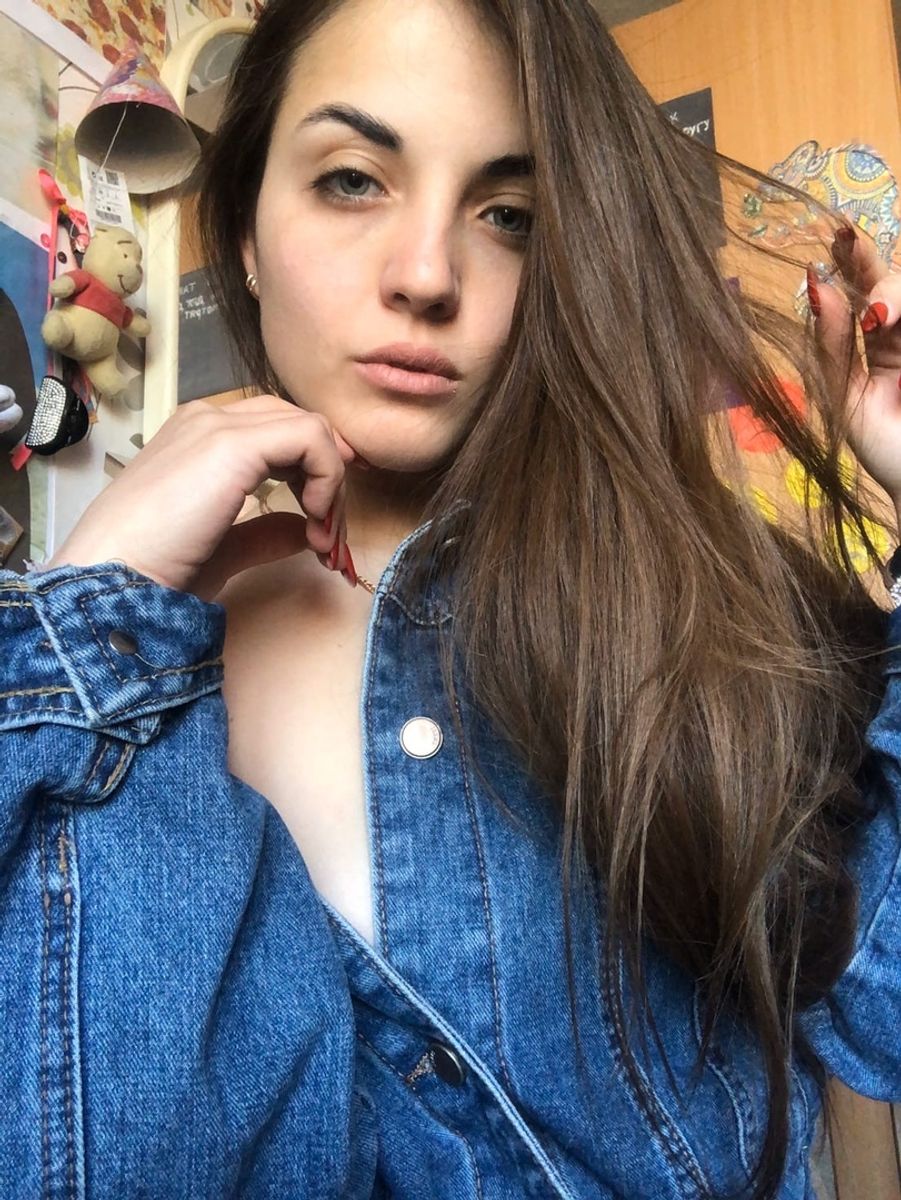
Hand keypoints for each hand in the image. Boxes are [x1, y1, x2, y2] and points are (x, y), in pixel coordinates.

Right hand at [46, 394, 356, 599]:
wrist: (114, 578)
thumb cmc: (153, 570)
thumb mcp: (222, 546)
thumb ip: (265, 531)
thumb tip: (305, 529)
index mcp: (198, 437)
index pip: (277, 432)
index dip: (314, 471)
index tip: (325, 521)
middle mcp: (208, 420)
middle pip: (298, 425)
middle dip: (329, 478)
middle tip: (329, 534)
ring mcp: (218, 426)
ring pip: (311, 429)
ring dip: (332, 484)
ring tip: (322, 537)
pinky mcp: (232, 444)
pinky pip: (311, 438)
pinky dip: (328, 478)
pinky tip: (315, 520)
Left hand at [815, 227, 900, 523]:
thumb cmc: (884, 449)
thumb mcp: (845, 397)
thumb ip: (832, 346)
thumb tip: (818, 286)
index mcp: (879, 345)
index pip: (865, 293)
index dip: (853, 261)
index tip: (836, 234)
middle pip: (894, 282)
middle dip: (872, 263)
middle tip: (849, 245)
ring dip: (896, 293)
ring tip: (880, 317)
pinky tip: (889, 320)